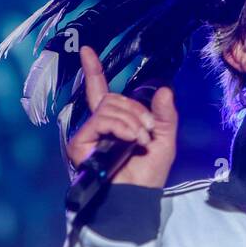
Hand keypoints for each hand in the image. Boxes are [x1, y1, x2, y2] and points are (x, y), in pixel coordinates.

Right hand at [65, 45, 177, 187]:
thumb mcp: (165, 139)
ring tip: (139, 140)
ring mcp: (89, 133)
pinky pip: (102, 119)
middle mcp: (99, 124)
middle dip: (136, 111)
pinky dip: (121, 126)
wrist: (137, 196)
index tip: (87, 50)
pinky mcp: (81, 143)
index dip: (93, 70)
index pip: (101, 90)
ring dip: (131, 121)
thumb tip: (164, 89)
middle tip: (146, 131)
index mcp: (116, 121)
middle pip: (113, 97)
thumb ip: (164, 114)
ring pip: (109, 106)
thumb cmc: (148, 173)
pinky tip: (130, 139)